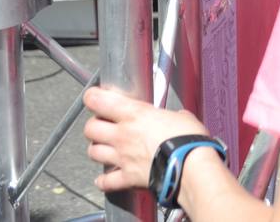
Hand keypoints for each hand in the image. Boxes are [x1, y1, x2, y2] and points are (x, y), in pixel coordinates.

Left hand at [83, 87, 209, 193]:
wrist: (190, 166)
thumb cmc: (187, 139)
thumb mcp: (181, 116)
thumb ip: (171, 116)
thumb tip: (177, 118)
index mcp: (135, 114)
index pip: (98, 101)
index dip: (93, 97)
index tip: (94, 97)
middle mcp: (123, 134)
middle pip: (90, 128)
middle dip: (94, 126)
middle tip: (103, 125)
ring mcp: (122, 157)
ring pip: (93, 152)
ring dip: (97, 150)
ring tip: (105, 148)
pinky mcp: (127, 177)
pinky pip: (106, 181)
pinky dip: (104, 181)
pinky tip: (106, 178)